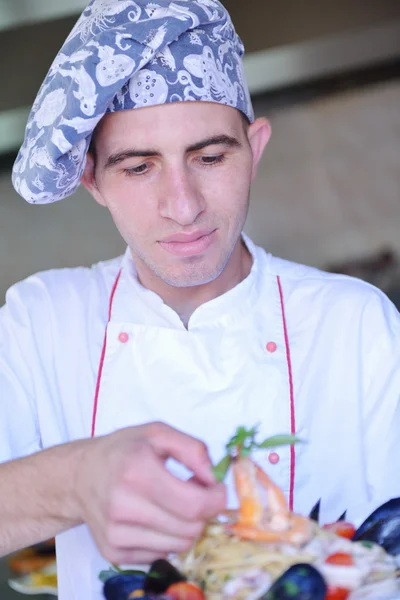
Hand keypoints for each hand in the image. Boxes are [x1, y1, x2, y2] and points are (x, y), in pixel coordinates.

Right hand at [74, 422, 225, 564]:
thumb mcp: (158, 433)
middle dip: (202, 513)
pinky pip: (161, 555)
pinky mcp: (113, 553)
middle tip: (194, 494)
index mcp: (138, 472)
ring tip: (174, 505)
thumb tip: (213, 480)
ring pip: (179, 545)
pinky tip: (155, 518)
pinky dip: (167, 538)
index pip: (194, 505)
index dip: (216, 500)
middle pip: (190, 528)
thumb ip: (192, 449)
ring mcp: (116, 534)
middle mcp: (123, 506)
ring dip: (186, 526)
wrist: (79, 476)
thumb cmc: (123, 450)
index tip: (218, 491)